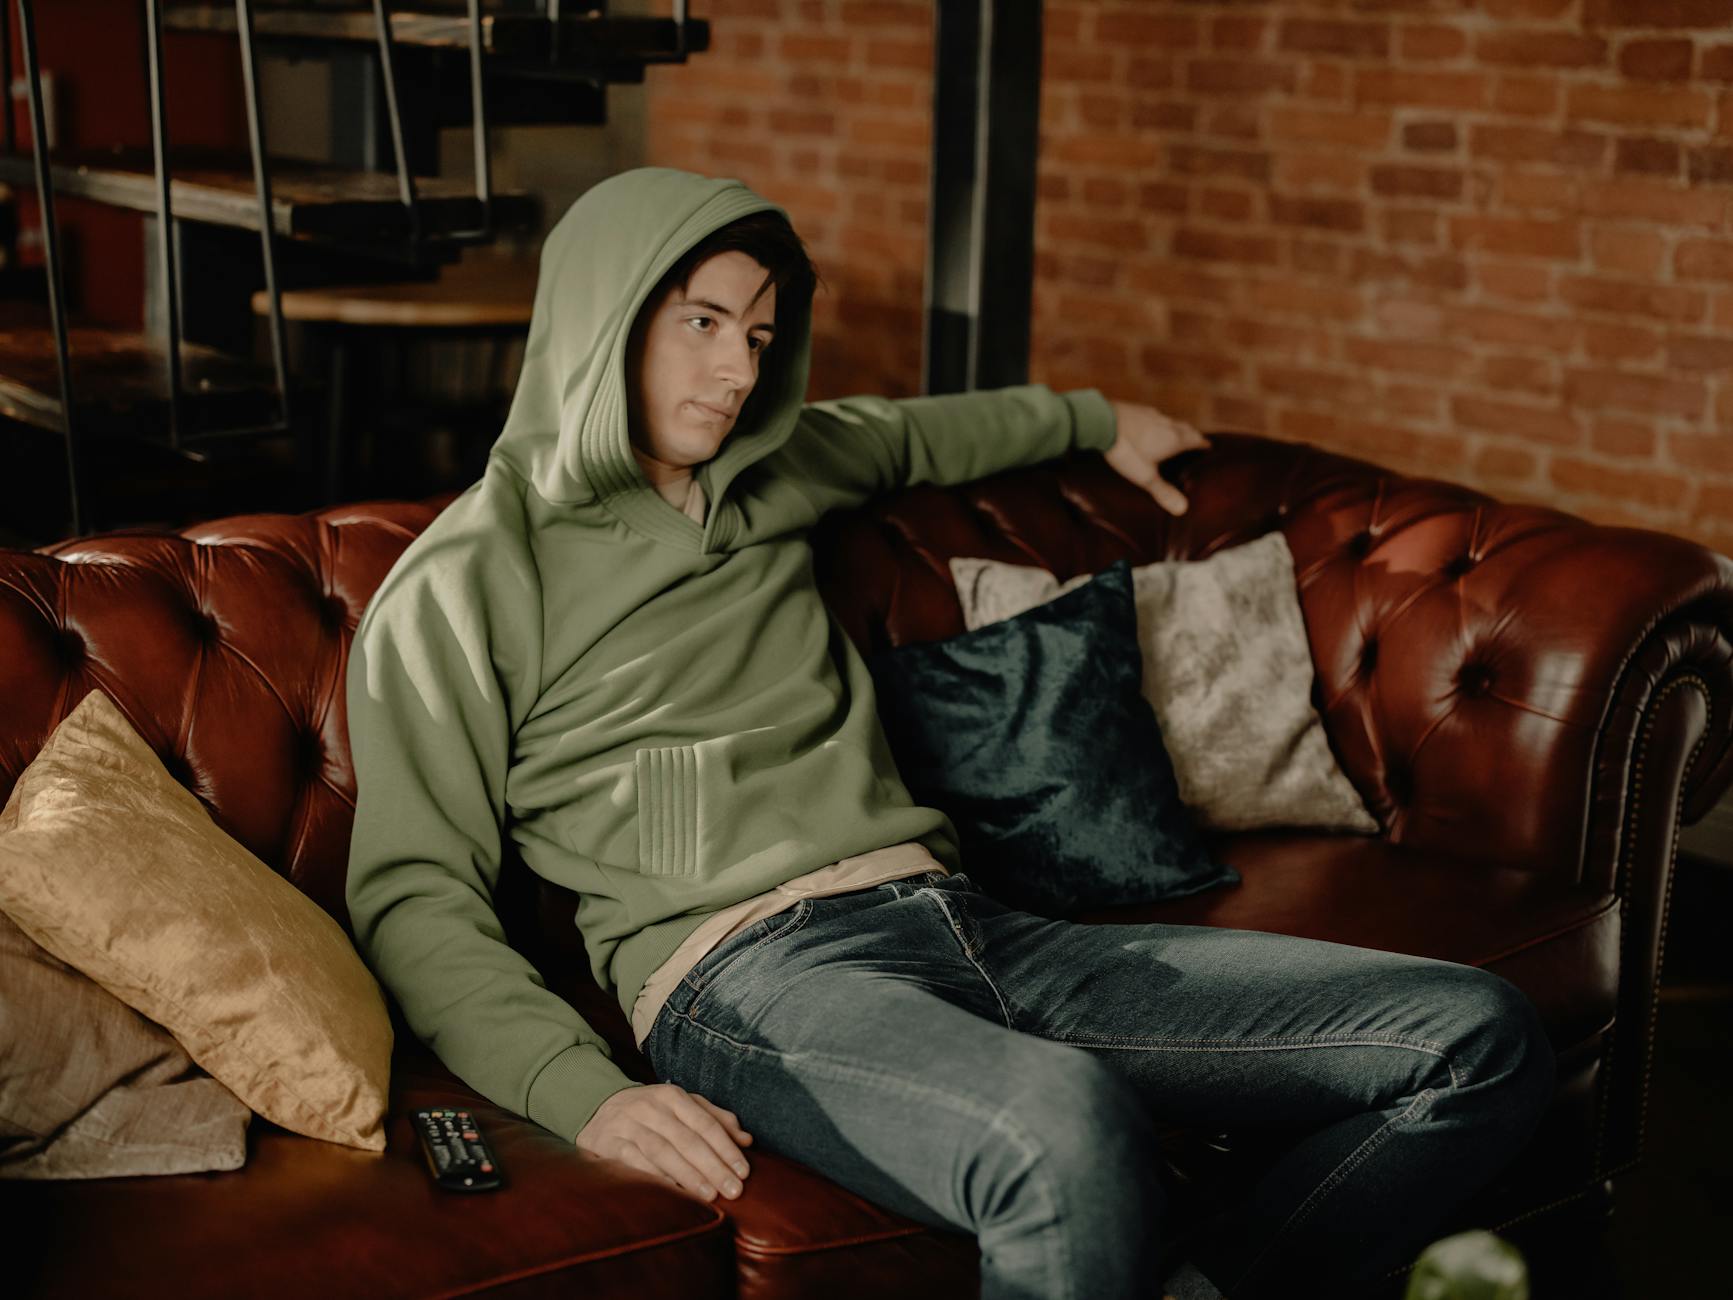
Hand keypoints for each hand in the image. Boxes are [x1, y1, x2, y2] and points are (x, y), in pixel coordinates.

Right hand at [576, 1082, 753, 1201]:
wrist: (597, 1106)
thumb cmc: (650, 1111)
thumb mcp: (682, 1106)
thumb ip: (715, 1119)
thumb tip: (747, 1140)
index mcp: (673, 1096)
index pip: (706, 1124)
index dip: (726, 1148)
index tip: (744, 1171)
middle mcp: (651, 1108)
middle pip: (688, 1139)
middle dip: (714, 1166)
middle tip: (734, 1189)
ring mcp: (628, 1125)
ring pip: (663, 1151)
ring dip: (689, 1174)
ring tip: (710, 1194)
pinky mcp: (609, 1143)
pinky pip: (635, 1162)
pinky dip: (655, 1176)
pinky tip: (674, 1191)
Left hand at [1102, 400, 1210, 515]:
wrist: (1102, 422)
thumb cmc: (1127, 451)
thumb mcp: (1145, 476)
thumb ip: (1163, 492)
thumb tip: (1183, 509)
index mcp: (1174, 440)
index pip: (1196, 440)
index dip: (1203, 444)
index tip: (1208, 446)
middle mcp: (1167, 424)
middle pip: (1186, 428)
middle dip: (1192, 434)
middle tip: (1195, 439)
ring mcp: (1151, 415)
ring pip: (1169, 421)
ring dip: (1175, 427)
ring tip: (1174, 433)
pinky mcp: (1136, 409)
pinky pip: (1151, 415)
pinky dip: (1156, 422)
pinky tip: (1148, 425)